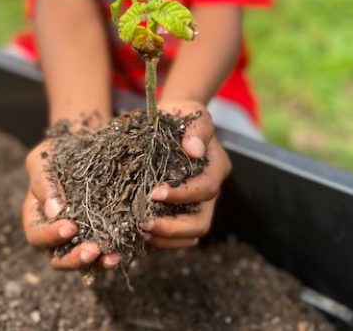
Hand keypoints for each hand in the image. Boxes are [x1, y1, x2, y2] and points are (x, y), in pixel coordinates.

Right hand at [22, 139, 119, 270]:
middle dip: (75, 259)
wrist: (90, 141)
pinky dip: (115, 253)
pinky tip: (125, 250)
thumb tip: (53, 211)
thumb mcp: (44, 158)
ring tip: (112, 257)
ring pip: (84, 261)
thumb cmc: (60, 150)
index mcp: (38, 216)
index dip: (50, 236)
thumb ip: (43, 182)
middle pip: (59, 259)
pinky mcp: (105, 234)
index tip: (70, 227)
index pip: (37, 236)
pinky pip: (107, 252)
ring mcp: (82, 237)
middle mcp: (58, 232)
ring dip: (97, 263)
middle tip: (92, 250)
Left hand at [142, 100, 231, 248]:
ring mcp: (195, 205)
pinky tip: (137, 232)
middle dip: (173, 227)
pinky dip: (159, 239)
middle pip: (200, 223)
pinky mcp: (179, 211)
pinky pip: (175, 236)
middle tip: (143, 223)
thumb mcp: (192, 113)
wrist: (171, 121)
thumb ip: (197, 129)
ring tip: (138, 230)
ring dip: (164, 238)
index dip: (183, 194)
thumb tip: (195, 150)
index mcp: (215, 168)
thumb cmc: (182, 115)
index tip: (155, 192)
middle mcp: (209, 192)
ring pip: (189, 235)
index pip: (206, 189)